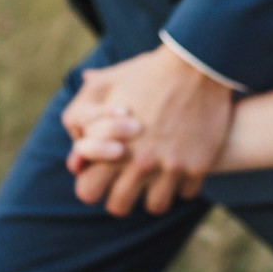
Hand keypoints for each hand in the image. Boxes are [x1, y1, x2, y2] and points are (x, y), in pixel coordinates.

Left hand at [61, 44, 233, 215]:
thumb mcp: (105, 86)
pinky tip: (179, 169)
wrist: (198, 65)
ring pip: (155, 206)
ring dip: (153, 195)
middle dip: (120, 197)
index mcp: (112, 147)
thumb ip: (80, 116)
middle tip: (127, 186)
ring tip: (154, 181)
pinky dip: (182, 185)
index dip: (92, 185)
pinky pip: (185, 193)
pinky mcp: (197, 166)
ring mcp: (170, 167)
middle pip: (119, 206)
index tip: (101, 177)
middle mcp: (139, 162)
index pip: (87, 191)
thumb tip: (74, 151)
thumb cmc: (147, 74)